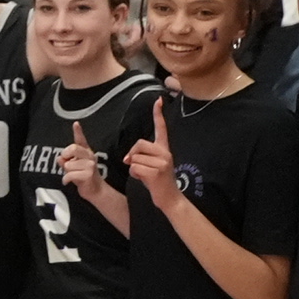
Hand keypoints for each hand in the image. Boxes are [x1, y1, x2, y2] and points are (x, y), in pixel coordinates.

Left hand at [58, 123, 115, 207]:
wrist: (96, 191)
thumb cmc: (83, 178)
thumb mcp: (72, 168)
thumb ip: (65, 161)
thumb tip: (59, 158)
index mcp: (86, 152)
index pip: (81, 140)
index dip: (78, 131)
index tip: (76, 123)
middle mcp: (89, 156)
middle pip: (72, 148)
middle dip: (65, 156)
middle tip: (67, 163)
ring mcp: (90, 165)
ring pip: (68, 165)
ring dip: (67, 172)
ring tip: (74, 176)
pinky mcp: (88, 174)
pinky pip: (69, 175)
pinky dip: (65, 180)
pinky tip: (69, 181)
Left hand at [124, 97, 180, 213]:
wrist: (169, 198)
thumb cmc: (157, 182)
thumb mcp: (152, 165)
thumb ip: (142, 156)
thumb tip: (128, 157)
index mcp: (164, 149)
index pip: (161, 129)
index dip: (158, 115)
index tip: (158, 101)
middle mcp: (165, 153)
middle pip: (139, 144)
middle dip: (132, 154)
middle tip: (134, 164)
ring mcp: (162, 162)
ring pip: (135, 158)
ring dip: (134, 168)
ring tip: (145, 176)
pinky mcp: (156, 172)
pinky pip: (134, 168)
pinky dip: (134, 175)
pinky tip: (145, 180)